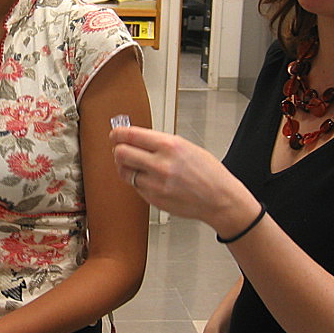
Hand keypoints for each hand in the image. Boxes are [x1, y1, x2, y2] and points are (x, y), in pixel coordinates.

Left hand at [110, 126, 238, 222]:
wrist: (219, 198)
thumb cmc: (207, 172)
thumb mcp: (185, 146)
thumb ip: (158, 142)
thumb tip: (135, 137)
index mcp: (169, 146)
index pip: (131, 136)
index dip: (118, 133)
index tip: (115, 134)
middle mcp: (160, 165)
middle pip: (121, 153)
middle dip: (118, 150)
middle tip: (120, 148)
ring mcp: (155, 184)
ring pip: (124, 172)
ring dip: (126, 167)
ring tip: (136, 164)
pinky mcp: (153, 199)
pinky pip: (135, 186)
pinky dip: (138, 181)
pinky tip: (149, 178)